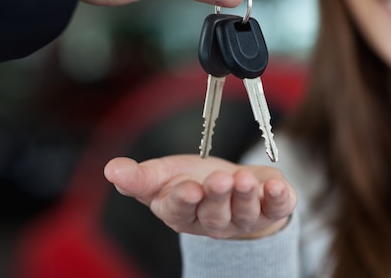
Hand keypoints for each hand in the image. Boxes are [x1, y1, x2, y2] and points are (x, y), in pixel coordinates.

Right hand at [104, 155, 296, 238]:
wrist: (231, 186)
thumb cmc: (193, 180)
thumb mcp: (163, 175)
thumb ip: (139, 176)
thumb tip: (111, 169)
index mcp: (182, 212)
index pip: (180, 210)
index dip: (184, 200)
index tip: (187, 188)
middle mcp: (213, 220)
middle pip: (214, 214)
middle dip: (218, 197)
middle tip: (220, 180)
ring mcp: (243, 218)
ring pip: (244, 213)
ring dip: (246, 197)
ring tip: (245, 180)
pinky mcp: (270, 210)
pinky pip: (276, 209)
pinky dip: (279, 198)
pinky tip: (276, 185)